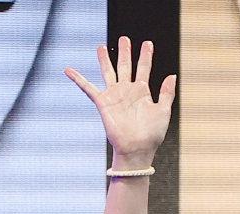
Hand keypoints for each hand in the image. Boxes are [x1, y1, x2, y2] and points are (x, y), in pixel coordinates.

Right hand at [66, 38, 175, 166]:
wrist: (137, 149)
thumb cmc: (152, 135)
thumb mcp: (163, 112)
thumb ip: (167, 93)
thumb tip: (172, 75)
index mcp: (142, 92)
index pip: (144, 68)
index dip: (146, 56)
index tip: (148, 44)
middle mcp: (127, 91)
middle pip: (125, 66)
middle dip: (125, 52)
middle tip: (124, 39)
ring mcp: (114, 96)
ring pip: (108, 72)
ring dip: (105, 59)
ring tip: (101, 47)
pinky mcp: (103, 103)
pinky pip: (88, 88)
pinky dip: (78, 79)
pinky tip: (68, 70)